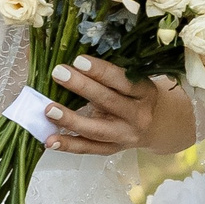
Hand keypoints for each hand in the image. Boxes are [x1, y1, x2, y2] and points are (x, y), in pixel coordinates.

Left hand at [42, 56, 195, 156]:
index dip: (101, 71)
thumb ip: (106, 70)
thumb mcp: (132, 80)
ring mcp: (124, 135)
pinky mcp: (112, 149)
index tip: (78, 60)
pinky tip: (50, 140)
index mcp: (144, 92)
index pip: (123, 81)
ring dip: (70, 120)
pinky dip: (68, 144)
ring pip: (96, 129)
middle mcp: (137, 115)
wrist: (156, 126)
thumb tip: (67, 54)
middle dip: (82, 87)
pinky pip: (88, 148)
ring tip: (48, 110)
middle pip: (108, 102)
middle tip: (58, 73)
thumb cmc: (135, 95)